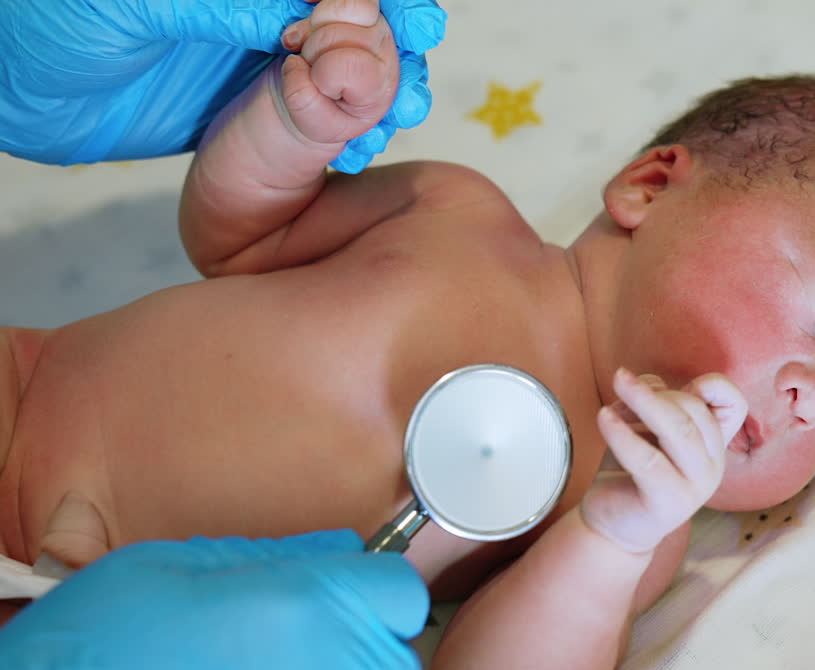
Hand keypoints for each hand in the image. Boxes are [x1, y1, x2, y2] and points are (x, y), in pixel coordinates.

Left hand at [0, 0, 443, 170]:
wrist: (10, 84)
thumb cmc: (46, 18)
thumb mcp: (138, 4)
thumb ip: (221, 5)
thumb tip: (310, 13)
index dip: (384, 1)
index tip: (414, 25)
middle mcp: (260, 6)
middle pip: (359, 19)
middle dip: (398, 49)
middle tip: (410, 90)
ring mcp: (259, 51)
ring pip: (351, 68)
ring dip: (384, 95)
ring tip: (395, 122)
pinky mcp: (252, 104)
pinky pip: (318, 116)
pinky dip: (349, 131)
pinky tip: (360, 149)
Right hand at [0, 530, 427, 669]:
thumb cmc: (99, 649)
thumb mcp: (183, 566)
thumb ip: (279, 557)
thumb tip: (337, 550)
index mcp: (306, 610)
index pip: (400, 591)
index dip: (372, 585)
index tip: (347, 590)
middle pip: (396, 655)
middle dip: (361, 641)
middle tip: (299, 639)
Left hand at [581, 368, 747, 552]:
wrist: (613, 527)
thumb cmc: (630, 472)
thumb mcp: (645, 429)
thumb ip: (656, 402)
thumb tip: (650, 383)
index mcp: (713, 444)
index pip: (734, 405)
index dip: (714, 385)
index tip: (669, 383)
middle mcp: (712, 465)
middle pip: (696, 411)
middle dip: (657, 391)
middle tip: (622, 379)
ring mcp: (696, 486)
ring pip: (678, 431)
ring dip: (644, 400)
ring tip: (618, 384)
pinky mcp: (669, 504)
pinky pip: (648, 461)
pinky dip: (622, 433)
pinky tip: (604, 417)